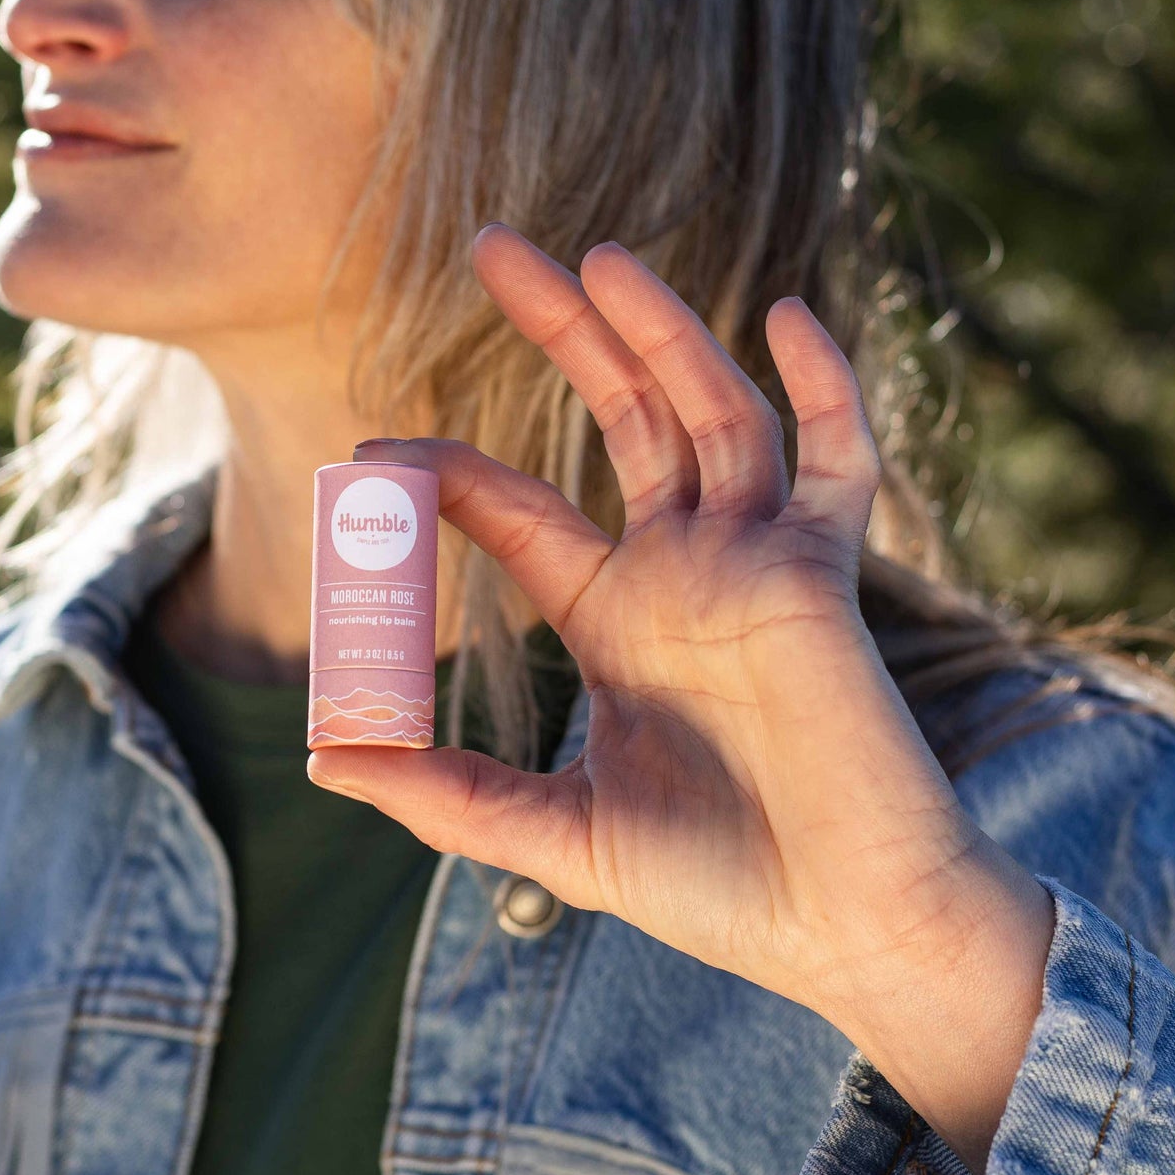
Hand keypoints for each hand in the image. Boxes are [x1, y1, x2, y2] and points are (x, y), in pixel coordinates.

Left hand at [306, 224, 1053, 1171]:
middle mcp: (683, 571)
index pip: (518, 512)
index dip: (446, 477)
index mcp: (615, 617)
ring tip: (602, 255)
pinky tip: (784, 317)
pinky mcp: (827, 578)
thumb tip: (324, 758)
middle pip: (619, 416)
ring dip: (663, 331)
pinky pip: (836, 461)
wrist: (850, 932)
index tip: (372, 456)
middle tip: (492, 243)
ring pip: (711, 412)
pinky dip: (822, 388)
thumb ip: (450, 795)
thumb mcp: (559, 836)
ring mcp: (757, 563)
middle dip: (563, 331)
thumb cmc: (716, 889)